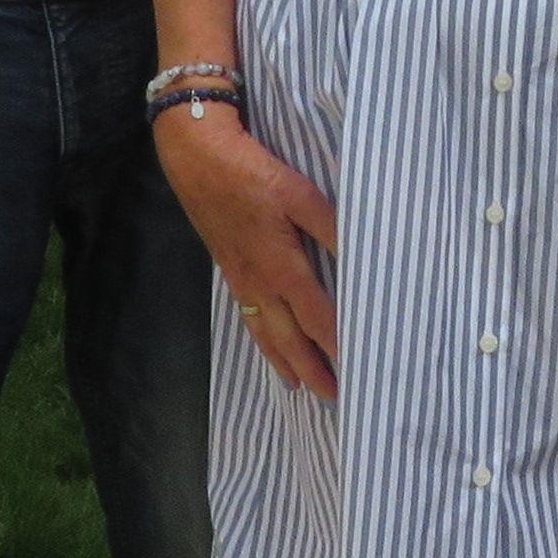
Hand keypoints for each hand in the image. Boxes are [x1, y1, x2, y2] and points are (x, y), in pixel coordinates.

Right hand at [159, 103, 338, 397]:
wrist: (198, 160)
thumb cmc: (251, 173)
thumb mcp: (300, 193)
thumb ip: (331, 227)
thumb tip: (359, 257)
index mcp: (281, 265)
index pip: (316, 316)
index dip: (335, 344)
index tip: (354, 369)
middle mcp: (259, 282)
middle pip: (288, 337)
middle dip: (310, 368)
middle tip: (331, 397)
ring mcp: (241, 278)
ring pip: (264, 332)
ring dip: (283, 361)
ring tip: (298, 386)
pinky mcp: (229, 269)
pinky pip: (248, 317)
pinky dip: (260, 339)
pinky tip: (266, 344)